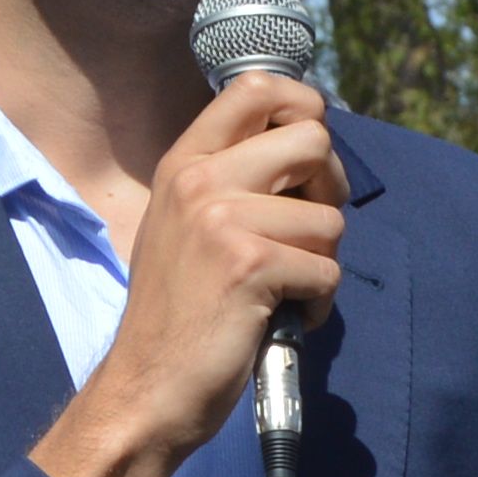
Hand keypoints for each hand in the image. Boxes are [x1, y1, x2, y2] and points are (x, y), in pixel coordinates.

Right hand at [33, 76, 344, 476]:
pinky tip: (281, 318)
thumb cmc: (178, 315)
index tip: (307, 155)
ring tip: (282, 290)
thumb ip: (231, 179)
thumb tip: (309, 148)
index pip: (256, 87)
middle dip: (331, 189)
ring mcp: (221, 219)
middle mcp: (199, 179)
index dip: (304, 108)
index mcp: (183, 162)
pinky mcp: (250, 266)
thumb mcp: (185, 225)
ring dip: (321, 261)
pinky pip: (326, 270)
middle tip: (307, 231)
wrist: (146, 389)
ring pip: (329, 218)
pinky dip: (317, 303)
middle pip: (313, 139)